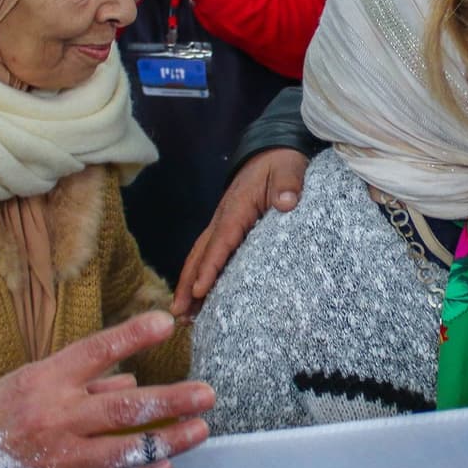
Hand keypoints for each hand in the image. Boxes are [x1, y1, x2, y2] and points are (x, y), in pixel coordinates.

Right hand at [0, 311, 213, 467]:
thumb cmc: (1, 412)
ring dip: (168, 442)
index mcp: (47, 380)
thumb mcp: (34, 379)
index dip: (133, 336)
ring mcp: (60, 459)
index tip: (167, 322)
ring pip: (125, 452)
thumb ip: (85, 380)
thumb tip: (135, 381)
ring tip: (199, 430)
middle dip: (171, 400)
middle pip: (123, 408)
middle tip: (207, 394)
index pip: (96, 350)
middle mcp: (55, 418)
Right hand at [170, 148, 307, 316]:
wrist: (271, 152)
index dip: (210, 267)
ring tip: (183, 315)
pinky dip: (199, 274)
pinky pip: (208, 254)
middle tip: (179, 313)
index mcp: (236, 209)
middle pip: (200, 254)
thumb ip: (288, 185)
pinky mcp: (226, 229)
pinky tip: (199, 296)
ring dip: (188, 284)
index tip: (199, 289)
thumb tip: (286, 203)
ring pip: (199, 257)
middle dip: (187, 284)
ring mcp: (221, 224)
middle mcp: (222, 219)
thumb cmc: (280, 164)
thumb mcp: (288, 169)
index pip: (221, 242)